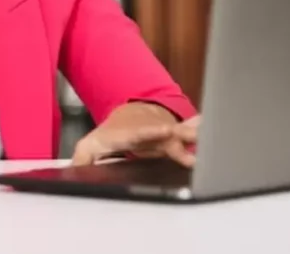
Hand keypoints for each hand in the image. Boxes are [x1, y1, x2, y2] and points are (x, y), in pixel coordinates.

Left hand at [71, 105, 199, 167]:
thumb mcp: (90, 144)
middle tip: (195, 138)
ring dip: (197, 133)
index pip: (142, 132)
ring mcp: (165, 134)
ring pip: (183, 133)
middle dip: (181, 135)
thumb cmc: (111, 134)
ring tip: (211, 133)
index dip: (153, 131)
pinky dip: (204, 130)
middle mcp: (151, 131)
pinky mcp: (176, 139)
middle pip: (167, 133)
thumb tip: (73, 170)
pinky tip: (216, 127)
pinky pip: (192, 133)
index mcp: (131, 133)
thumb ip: (82, 158)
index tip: (165, 131)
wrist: (127, 117)